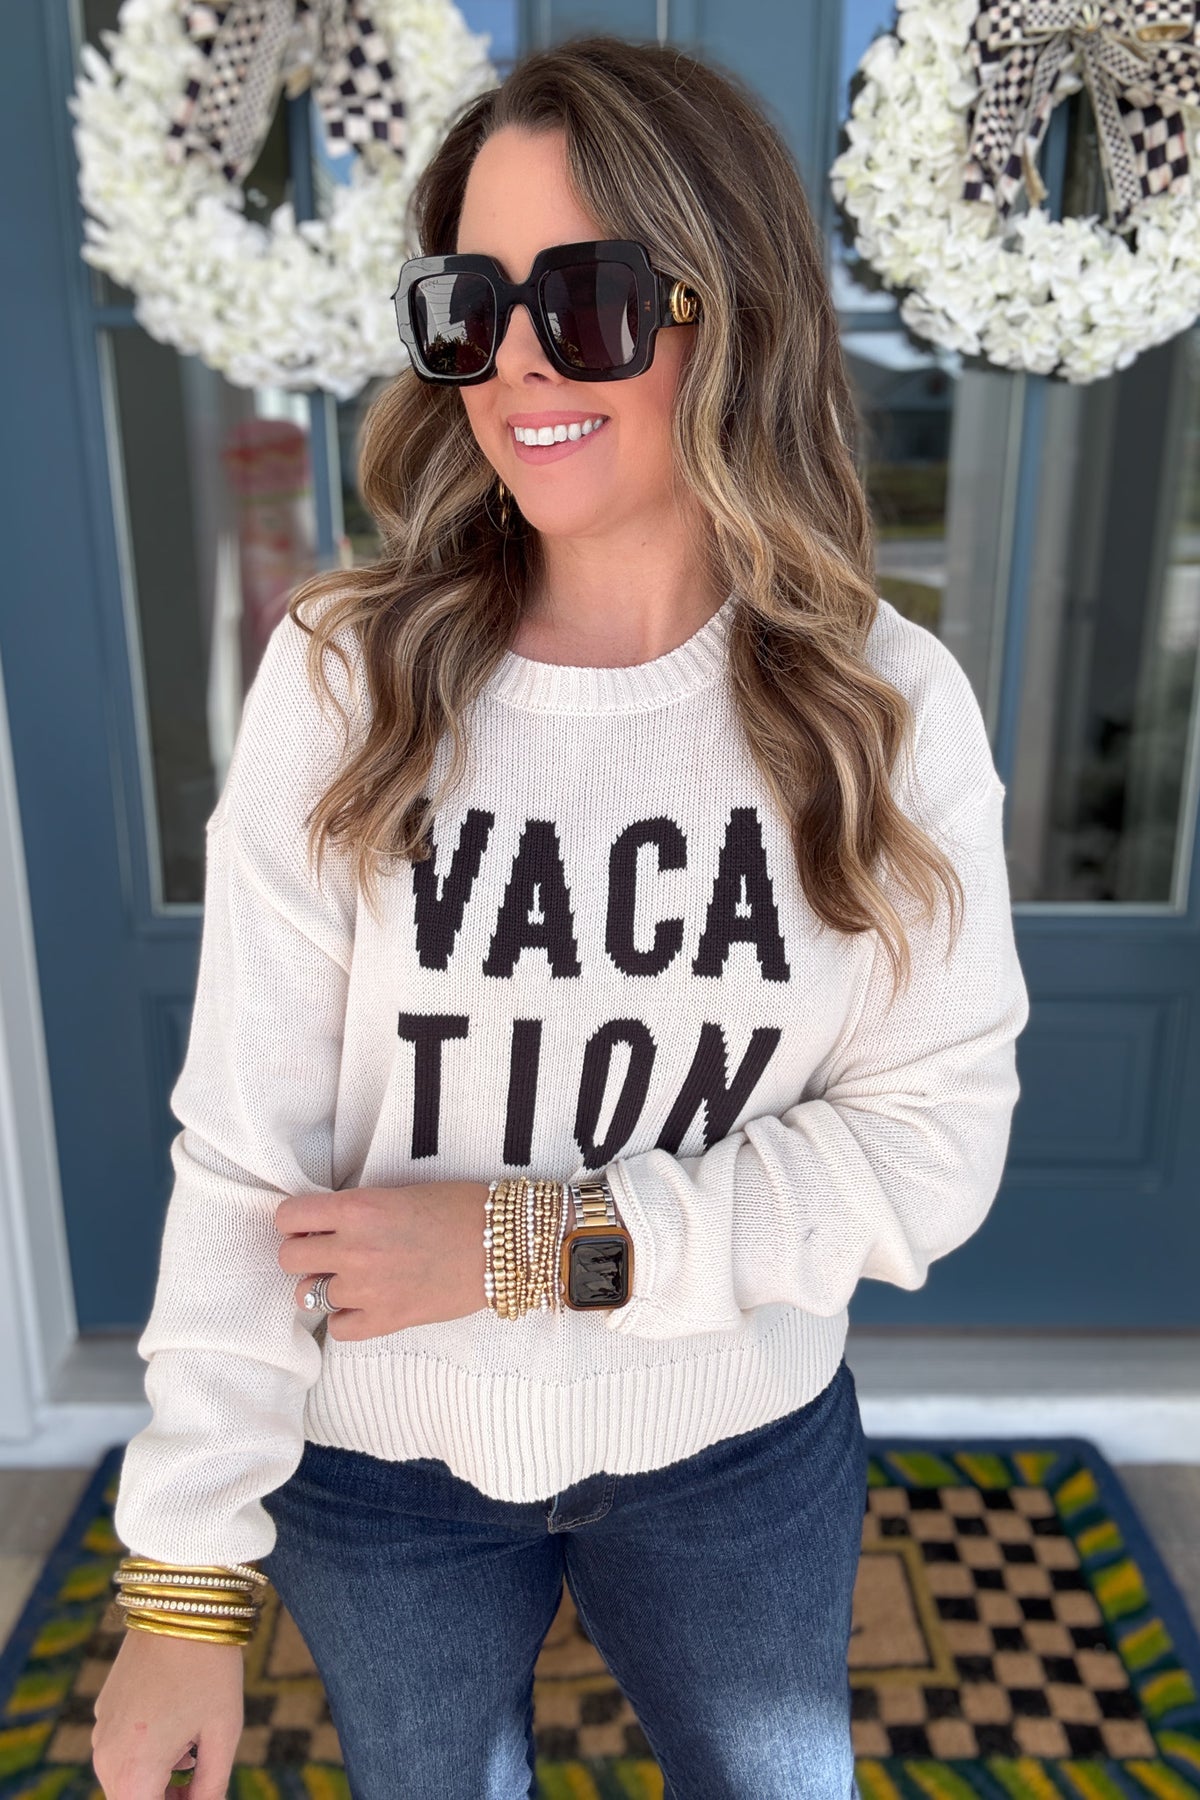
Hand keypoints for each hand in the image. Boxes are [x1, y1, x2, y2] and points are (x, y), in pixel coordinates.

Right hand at [91, 1626, 242, 1798]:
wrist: (180, 1604)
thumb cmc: (209, 1669)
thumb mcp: (223, 1733)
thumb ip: (211, 1787)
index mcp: (133, 1772)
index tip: (200, 1793)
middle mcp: (105, 1758)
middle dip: (167, 1798)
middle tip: (201, 1776)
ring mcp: (100, 1731)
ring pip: (127, 1778)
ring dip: (157, 1777)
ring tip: (194, 1745)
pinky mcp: (104, 1708)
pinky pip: (122, 1748)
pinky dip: (147, 1750)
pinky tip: (177, 1721)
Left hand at [274, 1181, 490, 1339]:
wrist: (504, 1246)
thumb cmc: (458, 1209)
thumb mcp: (397, 1194)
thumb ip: (355, 1211)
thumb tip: (320, 1228)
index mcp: (357, 1209)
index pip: (288, 1217)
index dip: (294, 1221)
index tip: (307, 1224)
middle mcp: (354, 1250)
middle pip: (288, 1258)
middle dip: (303, 1253)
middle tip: (326, 1251)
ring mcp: (368, 1289)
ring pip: (307, 1295)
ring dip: (323, 1285)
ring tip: (349, 1278)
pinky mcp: (387, 1320)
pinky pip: (337, 1329)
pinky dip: (345, 1318)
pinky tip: (364, 1303)